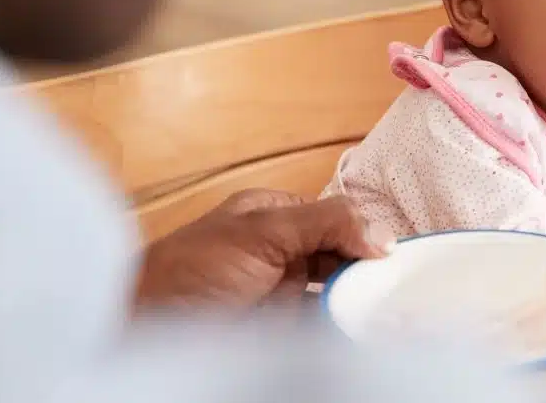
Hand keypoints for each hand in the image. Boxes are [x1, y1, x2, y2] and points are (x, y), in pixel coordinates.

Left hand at [136, 189, 393, 308]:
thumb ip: (324, 223)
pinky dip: (345, 328)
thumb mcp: (261, 231)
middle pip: (341, 256)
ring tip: (391, 309)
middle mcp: (280, 251)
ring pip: (336, 294)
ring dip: (360, 300)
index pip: (335, 217)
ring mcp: (281, 294)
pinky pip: (323, 328)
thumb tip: (382, 234)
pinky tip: (366, 329)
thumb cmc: (188, 271)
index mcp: (272, 214)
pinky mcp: (280, 333)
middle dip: (368, 269)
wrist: (146, 331)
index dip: (365, 233)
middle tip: (399, 285)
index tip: (395, 254)